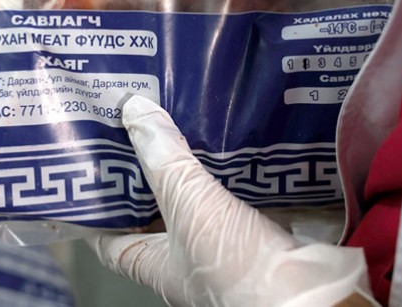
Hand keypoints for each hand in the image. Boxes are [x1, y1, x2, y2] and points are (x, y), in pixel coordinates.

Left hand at [89, 96, 378, 306]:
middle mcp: (186, 257)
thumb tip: (134, 113)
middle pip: (156, 211)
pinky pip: (240, 194)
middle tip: (140, 125)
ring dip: (194, 164)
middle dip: (150, 171)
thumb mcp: (190, 208)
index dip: (98, 208)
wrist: (310, 295)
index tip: (91, 168)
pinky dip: (236, 169)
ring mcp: (224, 244)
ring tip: (182, 119)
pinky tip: (234, 137)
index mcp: (155, 263)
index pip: (111, 238)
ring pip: (201, 198)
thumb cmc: (235, 267)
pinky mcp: (260, 232)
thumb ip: (164, 162)